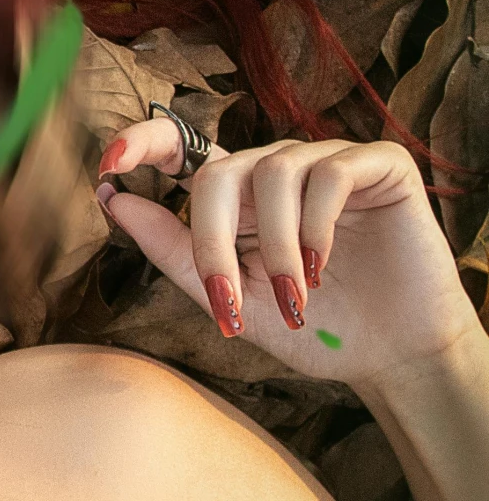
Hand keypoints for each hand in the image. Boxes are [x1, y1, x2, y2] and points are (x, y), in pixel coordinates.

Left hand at [97, 120, 485, 389]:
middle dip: (213, 242)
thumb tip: (112, 198)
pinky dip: (317, 225)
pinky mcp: (377, 165)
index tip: (109, 163)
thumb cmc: (311, 327)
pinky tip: (325, 266)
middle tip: (231, 302)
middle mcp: (276, 169)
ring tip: (295, 297)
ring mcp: (326, 162)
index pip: (182, 147)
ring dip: (275, 247)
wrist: (391, 357)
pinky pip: (328, 173)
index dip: (143, 143)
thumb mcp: (229, 296)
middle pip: (218, 171)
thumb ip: (174, 249)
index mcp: (237, 196)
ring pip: (271, 172)